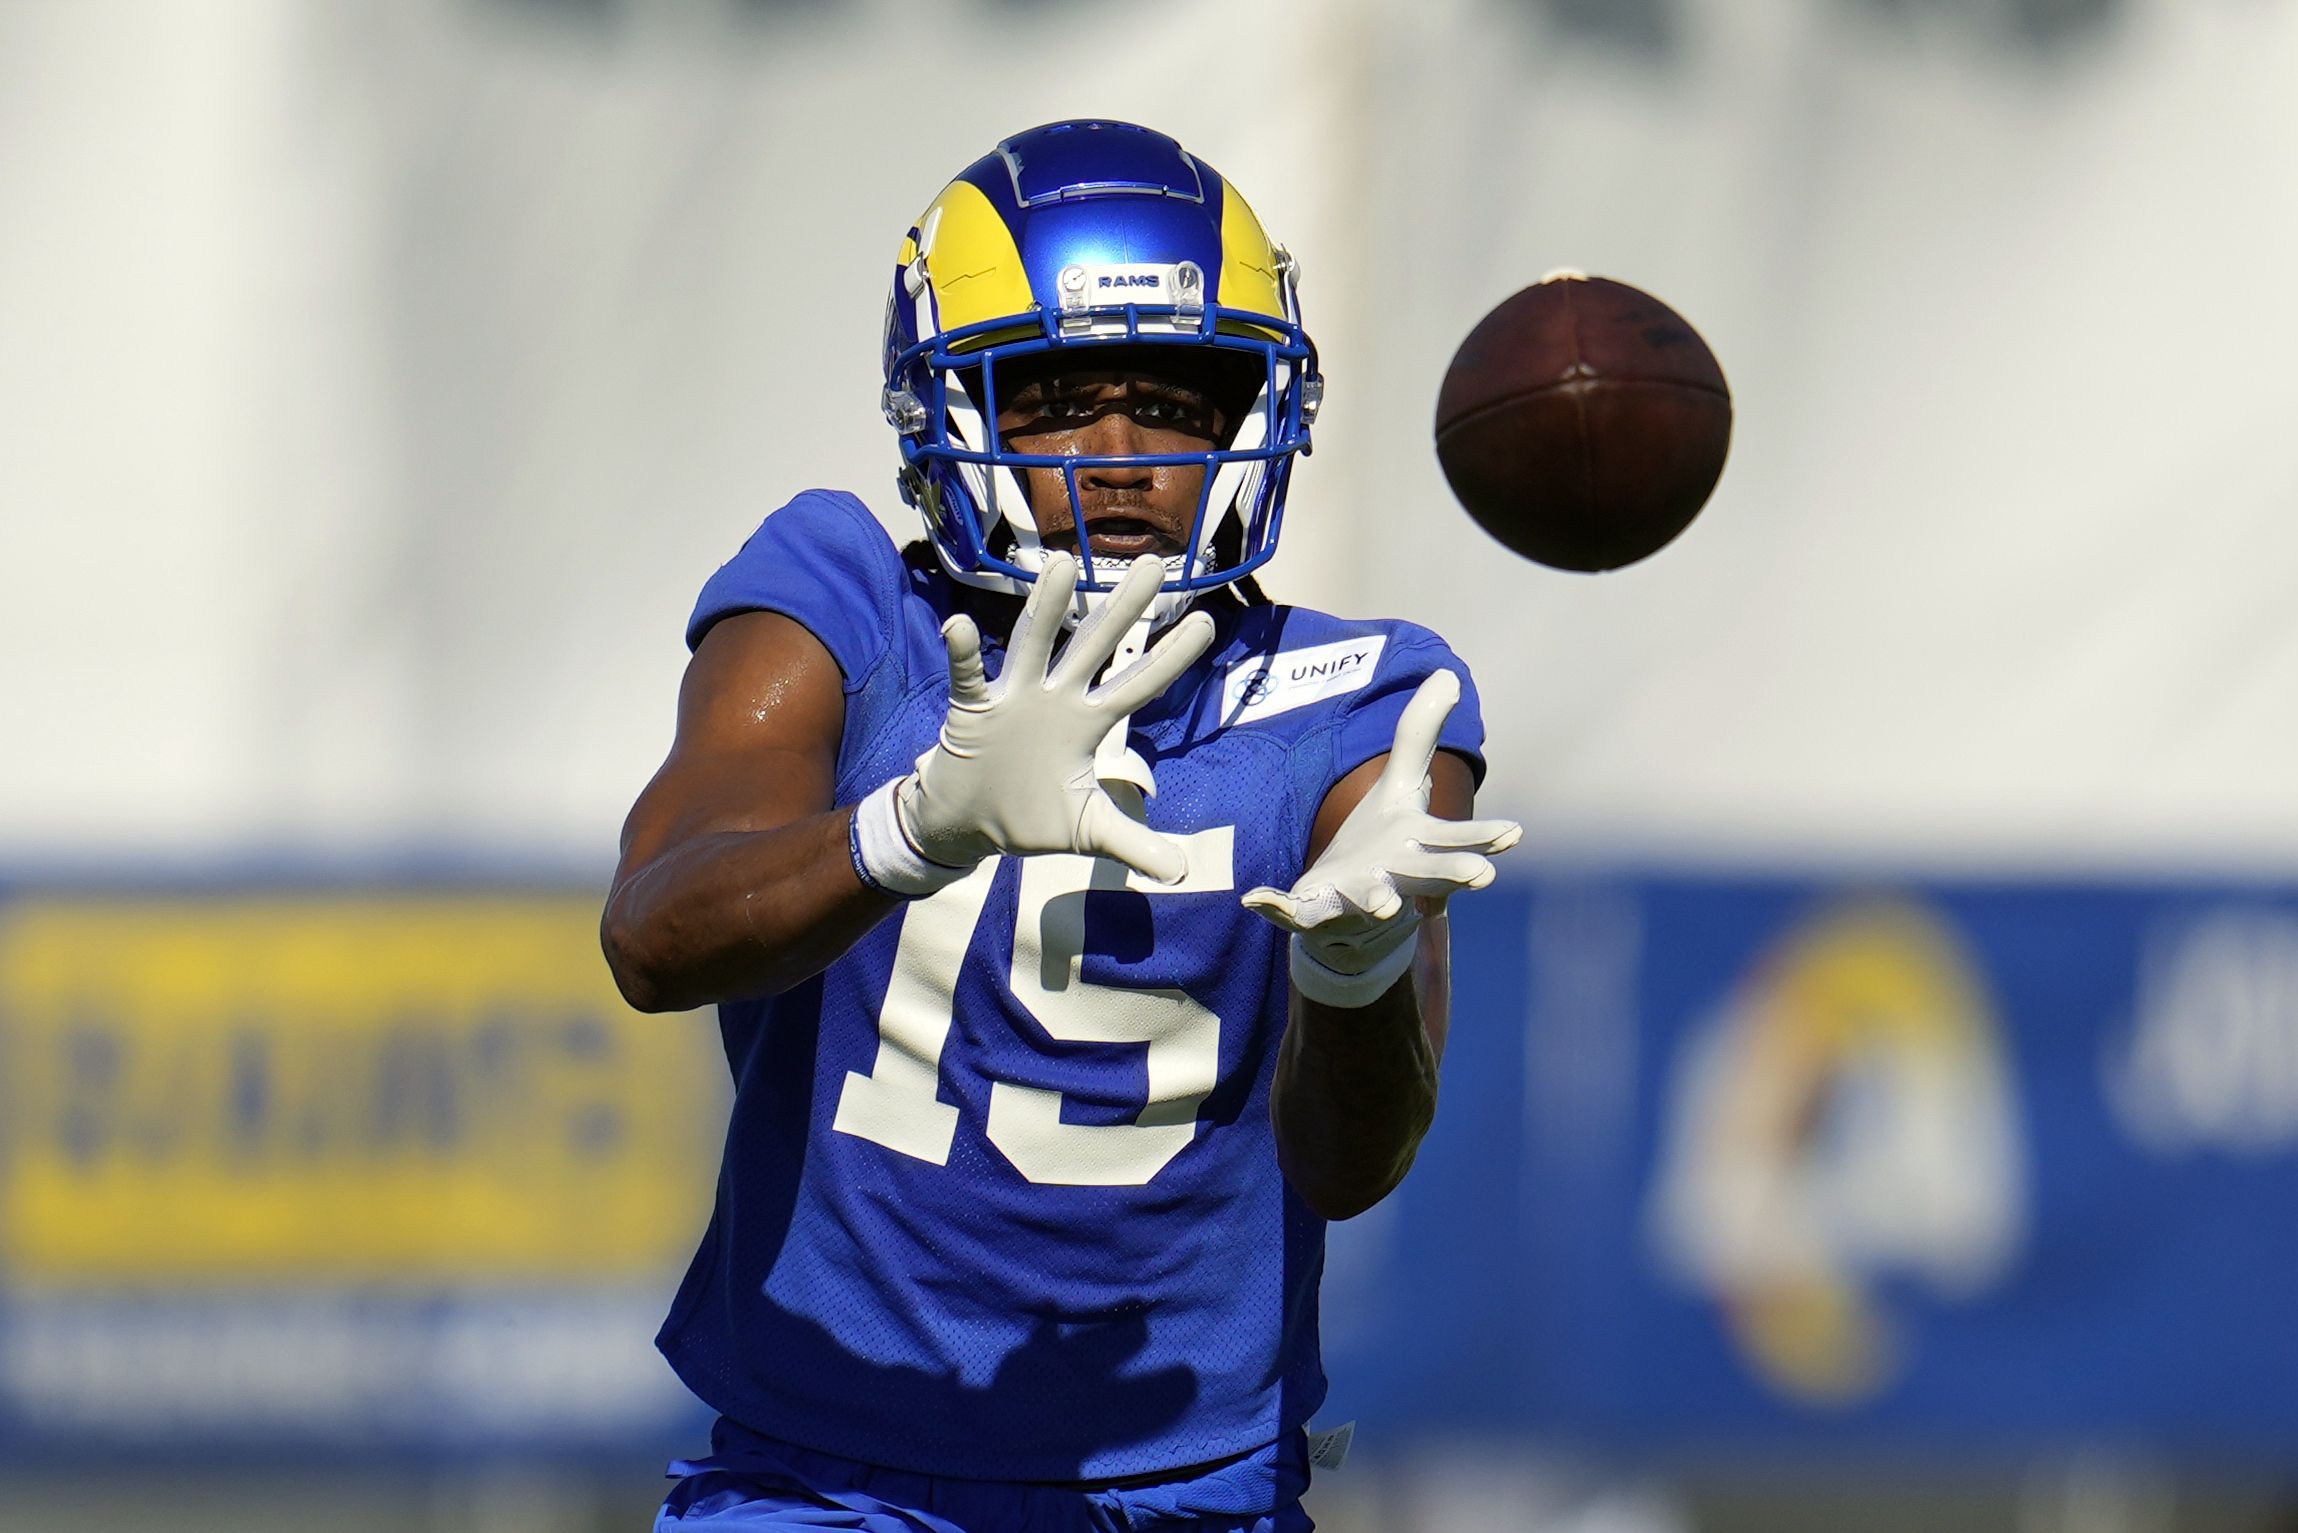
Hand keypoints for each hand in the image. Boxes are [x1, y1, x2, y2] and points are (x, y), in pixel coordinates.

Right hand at [896, 553, 1215, 883]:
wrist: (967, 825)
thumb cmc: (1029, 817)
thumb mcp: (1088, 833)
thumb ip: (1133, 845)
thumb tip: (1182, 873)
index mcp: (1088, 724)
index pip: (1138, 685)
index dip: (1171, 658)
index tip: (1209, 622)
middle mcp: (1057, 699)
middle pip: (1095, 646)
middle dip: (1124, 608)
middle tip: (1157, 564)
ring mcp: (1014, 698)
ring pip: (1034, 643)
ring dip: (1045, 606)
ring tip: (1061, 563)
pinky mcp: (973, 710)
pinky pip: (967, 677)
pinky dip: (962, 654)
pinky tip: (959, 627)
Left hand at [1242, 671, 1522, 990]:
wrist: (1354, 915)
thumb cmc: (1388, 843)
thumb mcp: (1401, 783)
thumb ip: (1420, 734)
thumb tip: (1447, 674)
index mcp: (1420, 846)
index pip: (1457, 839)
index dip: (1485, 838)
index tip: (1515, 834)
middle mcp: (1397, 876)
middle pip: (1428, 873)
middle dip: (1450, 873)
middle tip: (1480, 877)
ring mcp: (1357, 899)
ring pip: (1372, 901)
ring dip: (1378, 900)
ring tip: (1387, 906)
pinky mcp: (1316, 914)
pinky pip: (1296, 914)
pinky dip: (1278, 908)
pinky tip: (1256, 898)